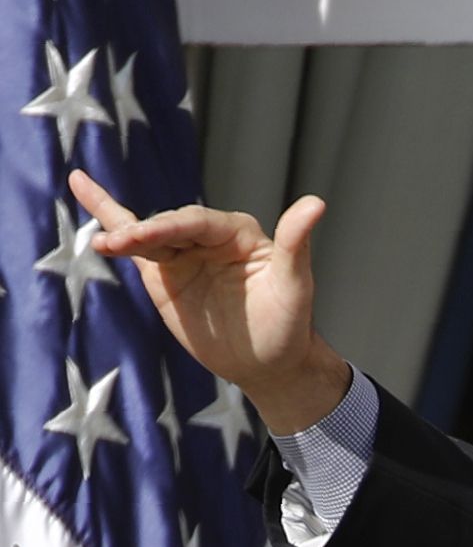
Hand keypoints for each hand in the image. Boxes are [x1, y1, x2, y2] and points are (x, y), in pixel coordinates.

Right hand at [69, 169, 349, 433]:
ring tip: (103, 244)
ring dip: (122, 235)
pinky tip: (80, 184)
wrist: (269, 363)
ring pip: (147, 234)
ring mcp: (184, 252)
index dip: (169, 227)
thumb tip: (316, 202)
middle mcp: (209, 235)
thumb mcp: (295, 286)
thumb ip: (296, 244)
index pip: (197, 222)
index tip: (142, 238)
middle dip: (143, 234)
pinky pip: (134, 241)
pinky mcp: (164, 271)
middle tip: (119, 245)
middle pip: (168, 227)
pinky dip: (108, 217)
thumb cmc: (289, 324)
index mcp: (238, 232)